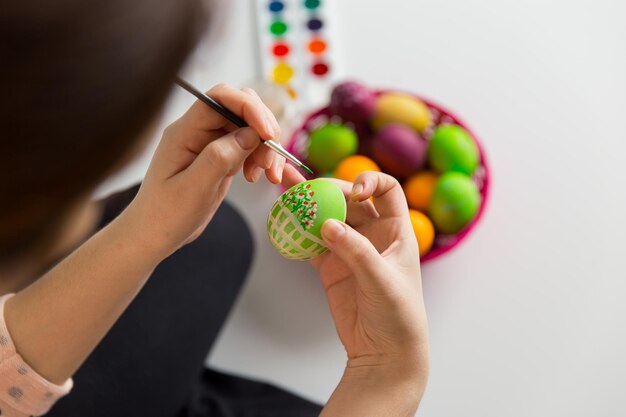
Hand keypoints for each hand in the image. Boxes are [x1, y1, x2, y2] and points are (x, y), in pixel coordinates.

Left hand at [125, 83, 284, 257]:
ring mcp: (209, 143)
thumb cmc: (166, 214)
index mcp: (184, 131)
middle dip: (262, 129)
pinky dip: (260, 158)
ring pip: (248, 127)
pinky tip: (258, 177)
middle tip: (270, 162)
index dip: (249, 108)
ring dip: (265, 147)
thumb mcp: (193, 189)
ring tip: (267, 176)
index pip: (220, 98)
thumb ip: (220, 158)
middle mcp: (197, 131)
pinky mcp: (220, 157)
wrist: (154, 234)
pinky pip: (247, 146)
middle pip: (240, 108)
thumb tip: (250, 134)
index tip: (268, 133)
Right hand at [282, 166, 428, 376]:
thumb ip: (357, 252)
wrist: (383, 352)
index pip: (387, 190)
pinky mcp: (330, 266)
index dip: (370, 182)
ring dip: (306, 206)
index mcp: (396, 230)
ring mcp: (349, 249)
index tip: (354, 192)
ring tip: (285, 193)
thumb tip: (328, 225)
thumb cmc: (398, 316)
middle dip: (327, 191)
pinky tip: (282, 224)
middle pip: (348, 200)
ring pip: (326, 218)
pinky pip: (310, 242)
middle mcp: (373, 234)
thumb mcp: (382, 282)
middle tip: (306, 190)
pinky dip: (297, 233)